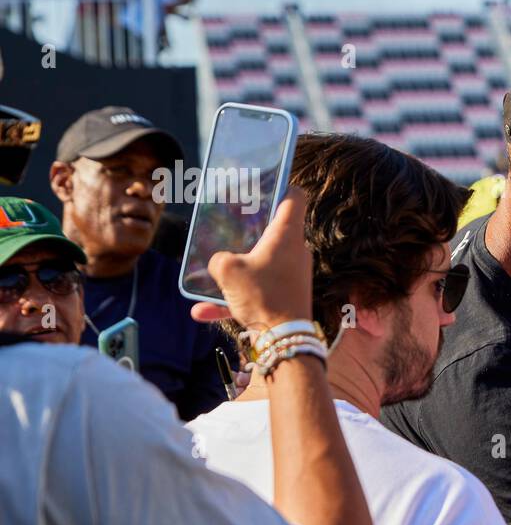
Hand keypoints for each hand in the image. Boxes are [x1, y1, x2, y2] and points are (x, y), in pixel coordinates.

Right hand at [191, 187, 311, 329]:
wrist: (284, 339)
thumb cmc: (263, 296)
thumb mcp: (227, 270)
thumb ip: (217, 259)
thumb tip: (218, 263)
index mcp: (287, 235)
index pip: (294, 198)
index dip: (281, 186)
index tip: (264, 185)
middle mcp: (295, 252)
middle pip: (274, 229)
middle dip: (249, 228)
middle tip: (228, 224)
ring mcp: (292, 275)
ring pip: (260, 264)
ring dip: (235, 269)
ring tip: (210, 273)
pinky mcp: (286, 296)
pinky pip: (256, 292)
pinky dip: (232, 299)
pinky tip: (201, 311)